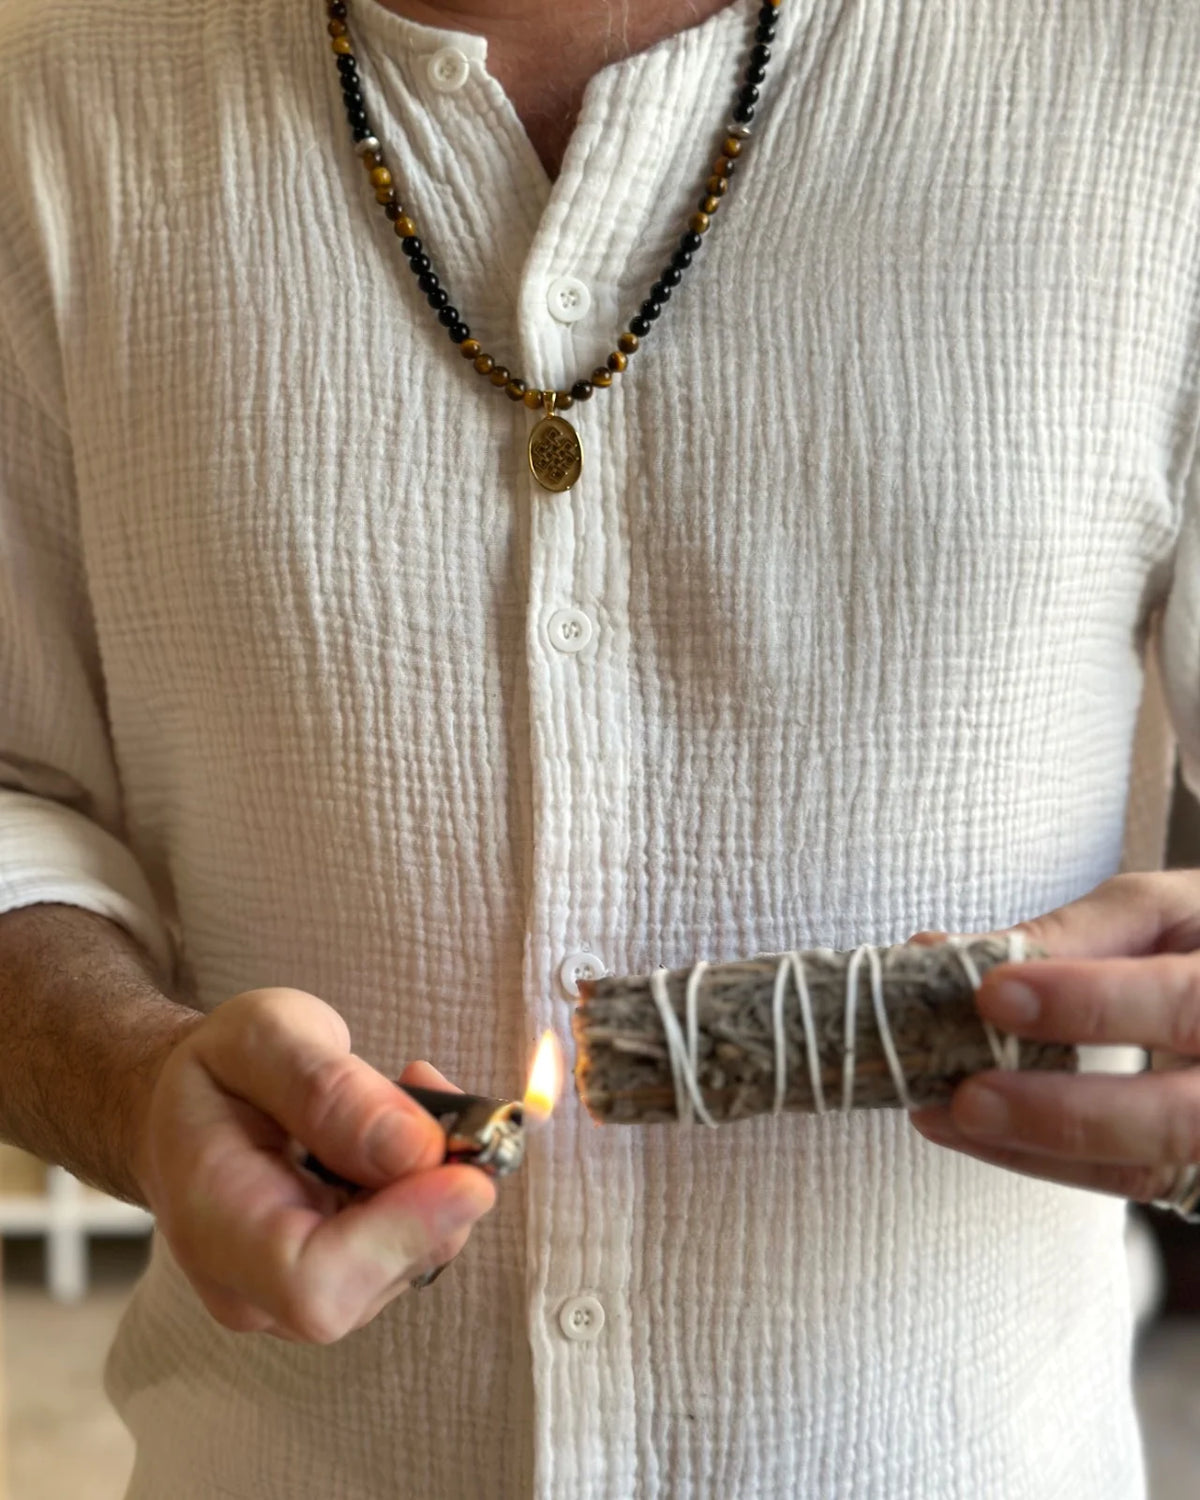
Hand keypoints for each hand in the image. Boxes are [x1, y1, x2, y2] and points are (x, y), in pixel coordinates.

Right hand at [135, 988, 495, 1342]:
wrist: (191, 1108)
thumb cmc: (219, 1071)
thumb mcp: (258, 1036)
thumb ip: (327, 1089)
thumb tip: (417, 1149)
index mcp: (213, 1228)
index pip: (312, 1283)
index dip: (401, 1236)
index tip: (469, 1176)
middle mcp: (257, 1289)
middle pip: (378, 1276)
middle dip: (434, 1189)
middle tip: (433, 1087)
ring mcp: (305, 1296)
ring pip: (415, 1258)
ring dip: (440, 1173)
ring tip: (407, 1088)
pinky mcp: (351, 1281)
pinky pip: (420, 1243)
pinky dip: (437, 1181)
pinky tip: (409, 1123)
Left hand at [909, 870, 1199, 1205]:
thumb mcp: (1160, 911)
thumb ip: (1071, 933)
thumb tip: (948, 953)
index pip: (1184, 1001)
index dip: (1091, 1001)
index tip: (993, 993)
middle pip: (1176, 1120)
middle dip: (1060, 1113)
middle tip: (966, 1097)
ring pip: (1148, 1170)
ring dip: (1033, 1148)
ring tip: (945, 1117)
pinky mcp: (1199, 1171)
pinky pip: (1127, 1182)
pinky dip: (1045, 1161)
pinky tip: (979, 1135)